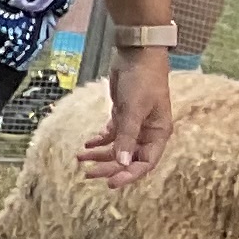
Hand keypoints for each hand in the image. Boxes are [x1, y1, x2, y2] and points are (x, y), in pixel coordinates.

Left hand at [83, 45, 175, 184]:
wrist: (137, 55)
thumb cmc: (142, 81)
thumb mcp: (133, 110)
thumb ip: (127, 136)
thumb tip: (123, 163)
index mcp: (158, 134)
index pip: (145, 163)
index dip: (129, 175)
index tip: (110, 184)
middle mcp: (148, 132)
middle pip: (129, 158)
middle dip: (109, 167)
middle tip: (88, 174)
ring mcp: (135, 124)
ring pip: (118, 148)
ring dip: (100, 155)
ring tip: (80, 159)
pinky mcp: (123, 115)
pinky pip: (112, 134)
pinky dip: (99, 141)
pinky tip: (86, 145)